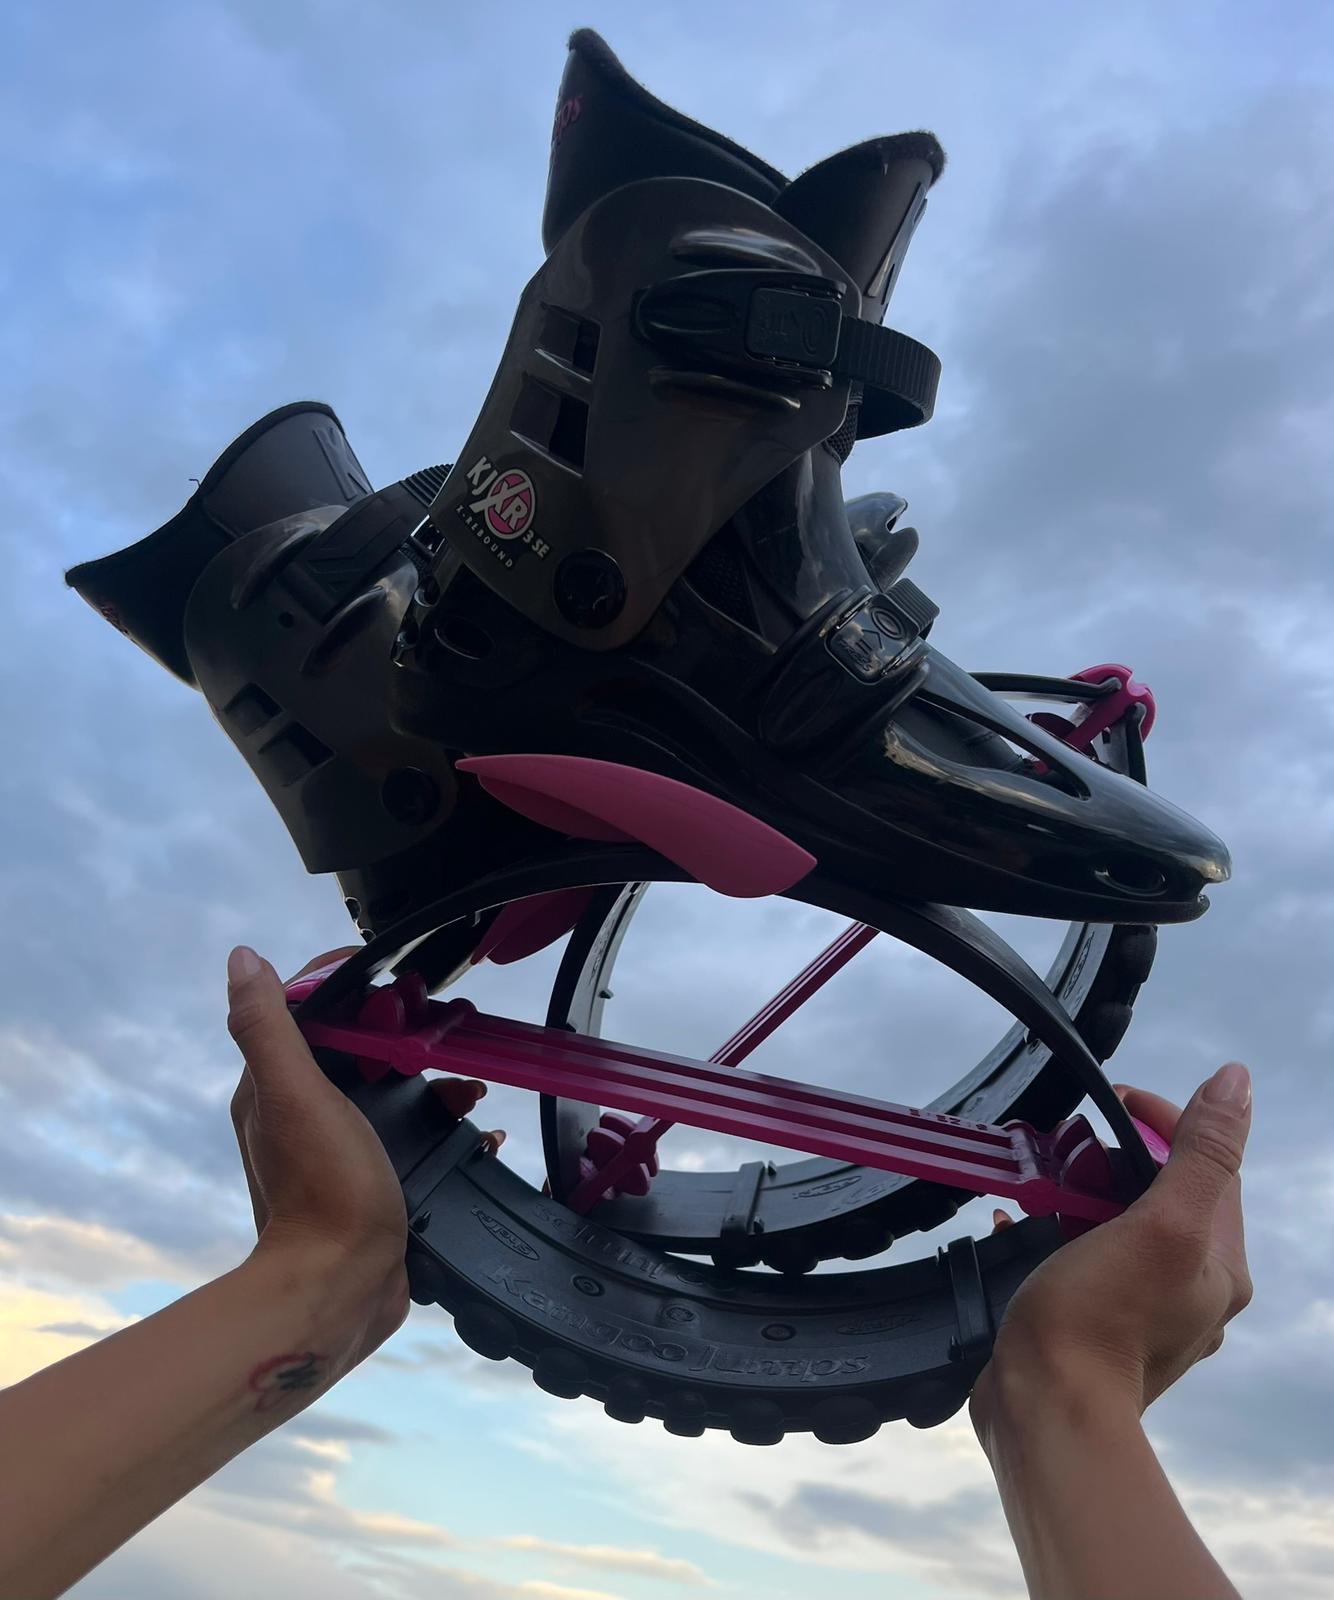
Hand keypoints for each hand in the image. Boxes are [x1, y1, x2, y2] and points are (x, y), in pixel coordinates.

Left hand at [227, 944, 503, 1358]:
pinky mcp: (376, 1180)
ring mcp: (340, 1149)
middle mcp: (301, 1113)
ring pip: (390, 1091)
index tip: (398, 976)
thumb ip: (267, 1027)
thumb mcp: (294, 1094)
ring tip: (471, 1085)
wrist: (342, 1291)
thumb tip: (242, 959)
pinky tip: (481, 1129)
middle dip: (403, 1031)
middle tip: (448, 1024)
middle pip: (356, 1049)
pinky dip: (446, 1124)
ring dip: (433, 1080)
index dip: (350, 985)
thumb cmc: (322, 1189)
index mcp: (274, 1087)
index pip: (308, 1011)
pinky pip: (414, 1135)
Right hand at [971, 1064, 1252, 1432]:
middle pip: (1163, 1194)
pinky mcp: (1095, 1323)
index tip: (1115, 1100)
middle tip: (1070, 1140)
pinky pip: (1083, 1257)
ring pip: (1120, 1225)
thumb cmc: (1101, 1318)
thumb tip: (1237, 1081)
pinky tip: (1018, 1221)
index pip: (1210, 1166)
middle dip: (1117, 1157)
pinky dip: (1055, 1229)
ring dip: (1082, 1191)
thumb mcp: (1162, 1223)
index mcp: (1220, 1265)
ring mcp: (1143, 1311)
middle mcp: (1192, 1289)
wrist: (1042, 1408)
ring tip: (1042, 1176)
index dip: (1166, 1120)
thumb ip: (1202, 1153)